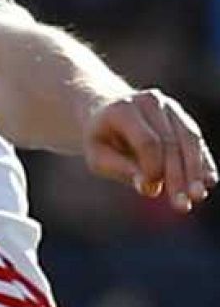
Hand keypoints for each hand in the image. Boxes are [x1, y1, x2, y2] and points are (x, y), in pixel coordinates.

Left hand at [83, 90, 217, 212]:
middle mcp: (150, 101)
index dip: (153, 168)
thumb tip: (150, 187)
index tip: (150, 191)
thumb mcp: (98, 156)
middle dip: (178, 176)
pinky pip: (196, 140)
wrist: (105, 111)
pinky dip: (203, 161)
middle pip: (171, 142)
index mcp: (123, 109)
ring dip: (196, 170)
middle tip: (181, 205)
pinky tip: (209, 181)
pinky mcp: (181, 116)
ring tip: (197, 196)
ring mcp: (169, 107)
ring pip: (189, 140)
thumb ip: (121, 169)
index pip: (147, 141)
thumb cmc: (100, 139)